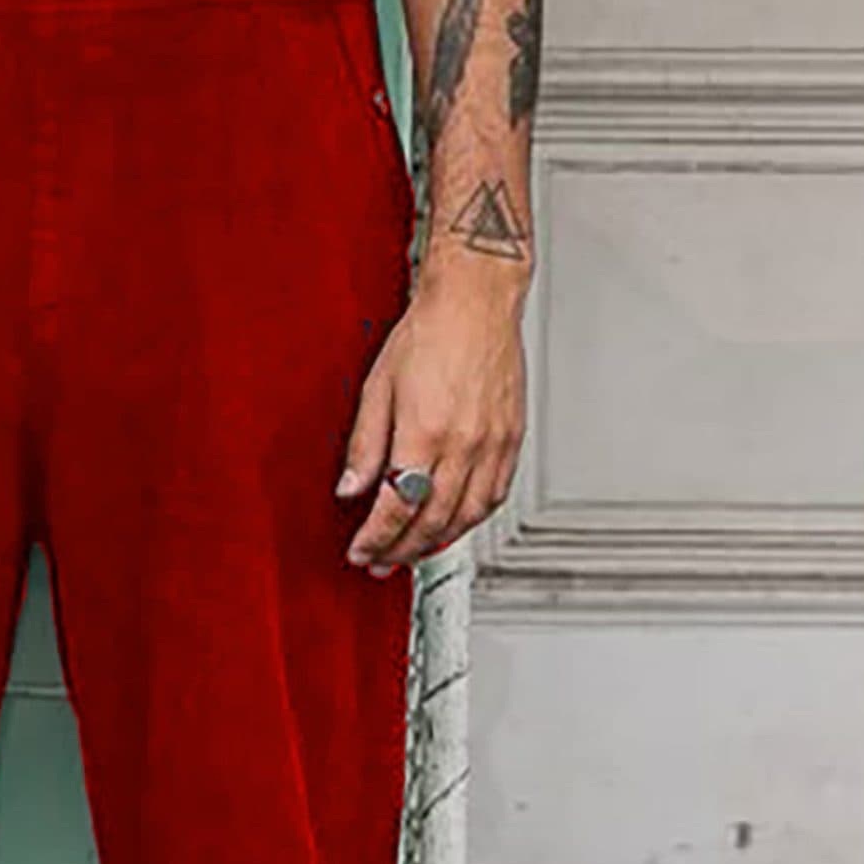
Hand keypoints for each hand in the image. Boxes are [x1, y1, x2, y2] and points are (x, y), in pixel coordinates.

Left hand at [336, 279, 527, 576]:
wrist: (475, 302)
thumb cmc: (429, 332)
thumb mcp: (377, 386)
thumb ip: (365, 445)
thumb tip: (350, 487)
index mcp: (425, 431)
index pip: (396, 507)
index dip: (374, 538)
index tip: (360, 551)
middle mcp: (464, 444)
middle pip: (431, 521)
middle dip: (401, 550)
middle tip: (381, 562)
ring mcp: (493, 444)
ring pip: (466, 517)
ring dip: (436, 543)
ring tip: (412, 551)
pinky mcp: (512, 439)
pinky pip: (494, 495)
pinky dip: (471, 519)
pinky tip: (453, 523)